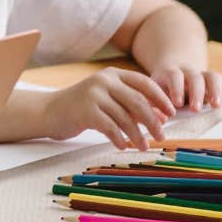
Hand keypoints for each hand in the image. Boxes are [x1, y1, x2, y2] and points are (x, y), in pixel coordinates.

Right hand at [41, 68, 177, 150]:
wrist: (50, 111)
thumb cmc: (83, 107)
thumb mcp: (109, 100)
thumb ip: (132, 105)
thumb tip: (161, 118)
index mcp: (113, 74)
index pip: (144, 83)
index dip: (160, 98)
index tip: (171, 113)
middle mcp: (104, 81)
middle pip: (138, 101)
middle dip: (153, 121)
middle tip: (162, 136)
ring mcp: (94, 94)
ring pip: (125, 117)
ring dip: (137, 135)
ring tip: (143, 146)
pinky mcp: (86, 110)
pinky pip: (110, 127)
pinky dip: (119, 139)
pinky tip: (123, 146)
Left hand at [149, 64, 221, 112]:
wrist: (171, 72)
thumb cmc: (159, 89)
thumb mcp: (151, 93)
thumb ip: (152, 106)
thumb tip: (159, 120)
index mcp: (170, 72)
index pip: (174, 76)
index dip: (176, 88)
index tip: (176, 103)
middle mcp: (188, 71)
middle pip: (195, 77)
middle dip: (196, 92)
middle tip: (195, 109)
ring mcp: (203, 76)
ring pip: (213, 76)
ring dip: (216, 90)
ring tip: (216, 105)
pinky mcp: (215, 82)